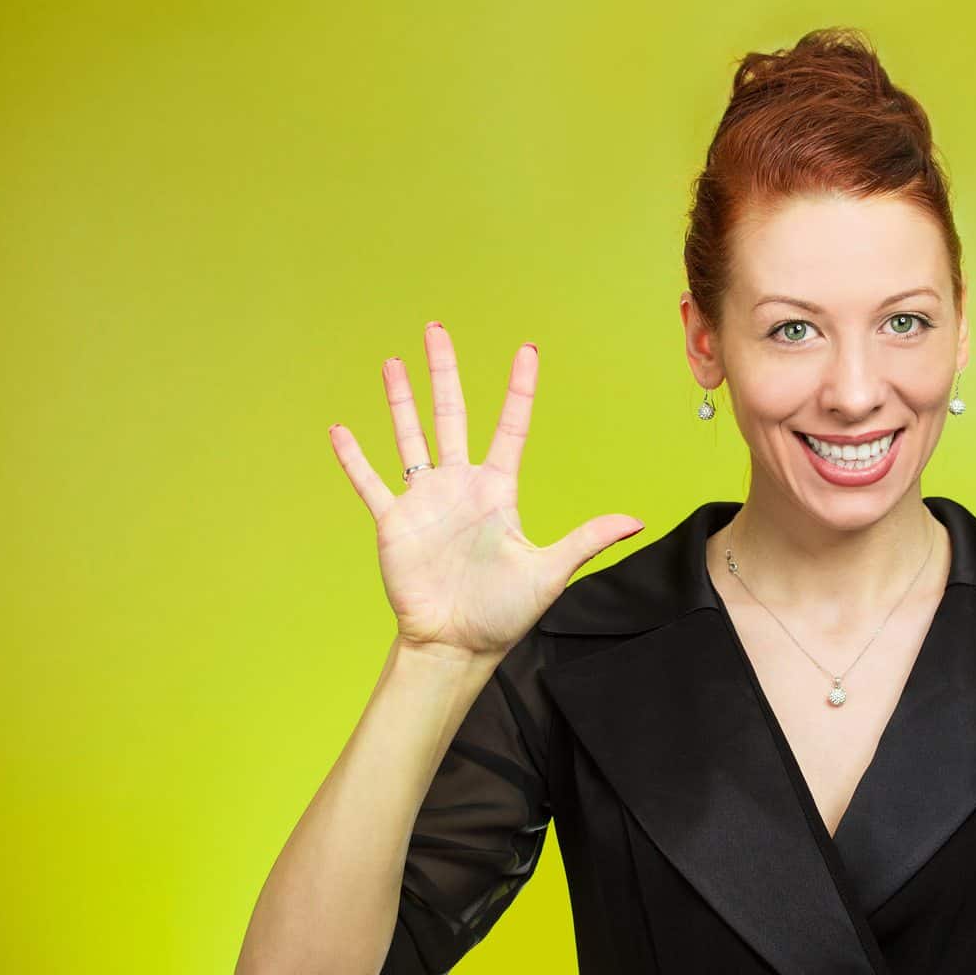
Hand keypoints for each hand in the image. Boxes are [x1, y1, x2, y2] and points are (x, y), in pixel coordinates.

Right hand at [328, 323, 644, 657]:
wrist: (458, 644)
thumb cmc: (504, 612)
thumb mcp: (550, 571)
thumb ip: (587, 539)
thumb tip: (636, 521)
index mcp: (497, 491)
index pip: (510, 428)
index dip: (517, 390)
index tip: (525, 351)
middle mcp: (460, 486)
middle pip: (450, 416)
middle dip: (443, 373)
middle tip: (436, 330)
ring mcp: (425, 501)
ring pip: (410, 437)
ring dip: (400, 401)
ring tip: (392, 362)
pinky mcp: (394, 523)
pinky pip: (371, 483)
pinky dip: (354, 459)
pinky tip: (340, 430)